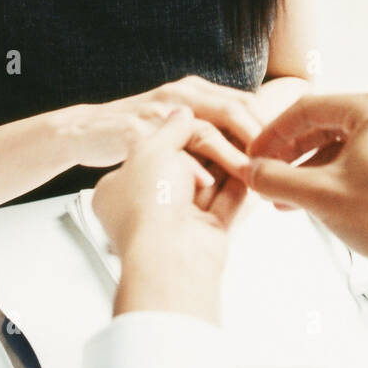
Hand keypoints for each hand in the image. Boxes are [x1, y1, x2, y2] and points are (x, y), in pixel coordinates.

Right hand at [71, 75, 261, 182]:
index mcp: (196, 90)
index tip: (287, 155)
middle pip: (232, 111)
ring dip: (231, 157)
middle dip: (258, 140)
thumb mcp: (182, 121)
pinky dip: (190, 168)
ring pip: (205, 130)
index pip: (245, 103)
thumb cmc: (141, 130)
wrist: (88, 130)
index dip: (268, 128)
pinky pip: (169, 149)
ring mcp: (158, 109)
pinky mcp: (136, 129)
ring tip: (251, 178)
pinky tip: (206, 186)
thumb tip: (254, 147)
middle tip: (277, 167)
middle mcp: (180, 94)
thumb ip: (213, 125)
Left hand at [93, 107, 245, 323]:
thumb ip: (171, 127)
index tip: (190, 121)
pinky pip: (225, 202)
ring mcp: (175, 222)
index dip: (169, 138)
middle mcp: (145, 207)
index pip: (144, 156)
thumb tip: (182, 112)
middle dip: (202, 150)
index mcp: (117, 190)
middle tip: (223, 126)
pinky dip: (238, 184)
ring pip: (205, 185)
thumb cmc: (148, 205)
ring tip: (243, 138)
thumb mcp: (153, 148)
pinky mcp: (205, 232)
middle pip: (179, 169)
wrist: (169, 255)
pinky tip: (250, 164)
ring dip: (224, 164)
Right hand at [246, 93, 367, 348]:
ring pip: (342, 144)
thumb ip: (277, 179)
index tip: (255, 155)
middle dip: (291, 154)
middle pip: (325, 124)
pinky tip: (313, 199)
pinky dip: (334, 176)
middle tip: (267, 173)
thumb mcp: (321, 196)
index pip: (308, 109)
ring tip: (285, 195)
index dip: (274, 134)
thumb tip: (252, 173)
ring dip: (310, 169)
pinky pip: (361, 159)